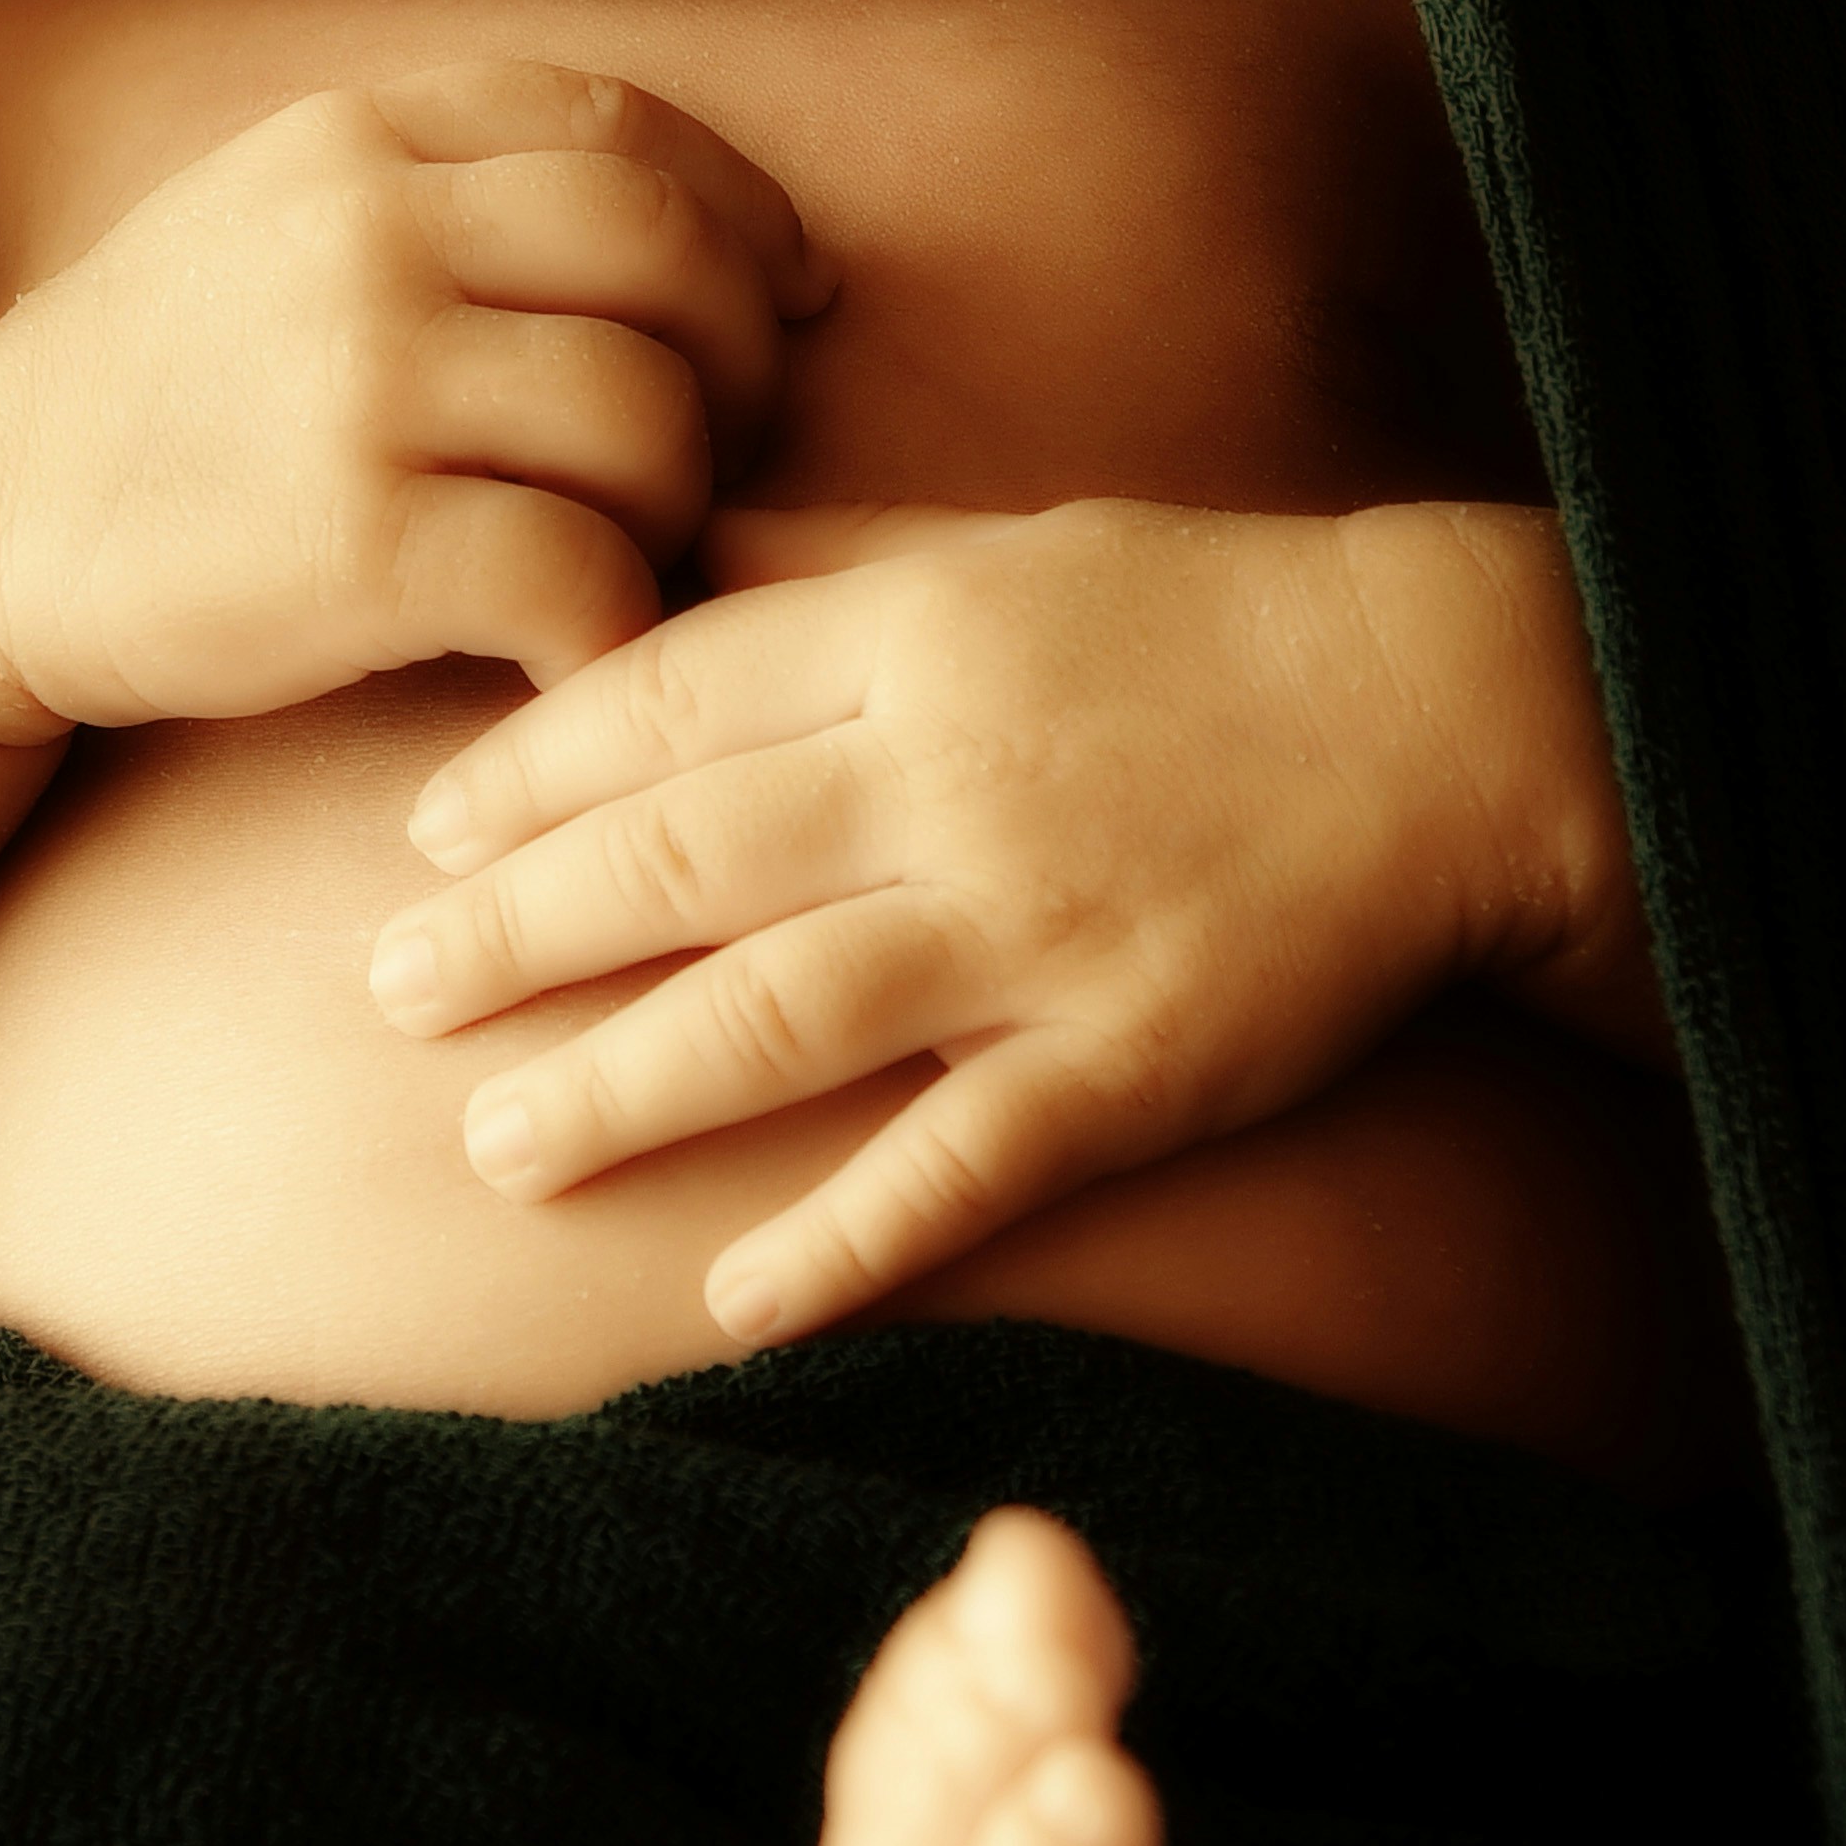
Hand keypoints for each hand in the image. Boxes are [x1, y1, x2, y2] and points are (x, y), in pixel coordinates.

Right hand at [0, 66, 827, 739]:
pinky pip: (582, 573)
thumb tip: (702, 218)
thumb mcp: (273, 212)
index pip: (627, 130)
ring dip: (680, 508)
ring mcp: (361, 385)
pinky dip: (616, 628)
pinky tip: (575, 655)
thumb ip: (448, 183)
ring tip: (622, 554)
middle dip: (740, 364)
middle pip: (673, 262)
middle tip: (717, 451)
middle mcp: (368, 233)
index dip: (743, 215)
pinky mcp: (354, 545)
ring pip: (650, 422)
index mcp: (360, 135)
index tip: (783, 299)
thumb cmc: (163, 386)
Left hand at [368, 495, 1650, 1342]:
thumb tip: (652, 552)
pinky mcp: (1133, 1061)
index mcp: (916, 630)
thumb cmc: (1214, 623)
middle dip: (514, 935)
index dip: (525, 774)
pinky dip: (840, 1240)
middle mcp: (953, 776)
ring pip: (782, 1017)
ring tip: (499, 1149)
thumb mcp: (1010, 544)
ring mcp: (1041, 926)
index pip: (665, 700)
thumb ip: (827, 569)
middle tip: (386, 995)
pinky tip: (728, 1300)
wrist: (1459, 714)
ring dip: (622, 1090)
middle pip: (681, 862)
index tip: (421, 838)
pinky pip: (959, 1164)